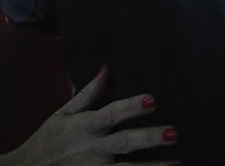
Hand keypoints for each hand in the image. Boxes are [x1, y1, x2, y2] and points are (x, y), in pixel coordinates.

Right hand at [0, 67, 177, 165]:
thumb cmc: (47, 141)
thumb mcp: (62, 114)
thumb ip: (88, 93)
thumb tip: (108, 67)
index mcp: (85, 127)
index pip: (111, 113)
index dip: (131, 106)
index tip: (153, 99)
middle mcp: (91, 149)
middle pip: (123, 143)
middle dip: (148, 138)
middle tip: (175, 133)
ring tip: (177, 165)